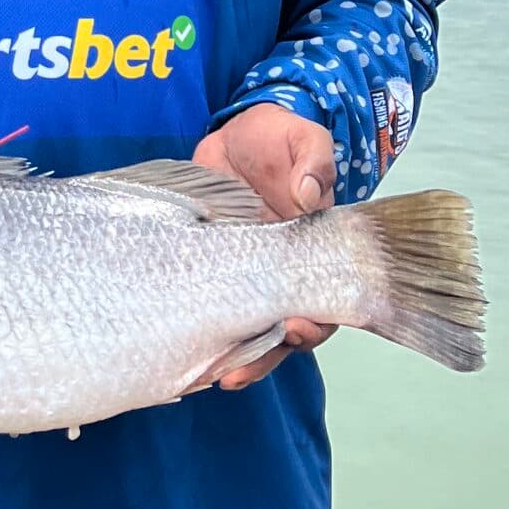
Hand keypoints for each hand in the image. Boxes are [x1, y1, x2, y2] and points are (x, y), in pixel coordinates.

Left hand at [191, 105, 339, 385]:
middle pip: (281, 330)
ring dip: (234, 357)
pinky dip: (202, 332)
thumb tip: (307, 194)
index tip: (294, 326)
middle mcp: (278, 271)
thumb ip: (312, 163)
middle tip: (239, 369)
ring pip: (244, 328)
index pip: (321, 300)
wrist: (239, 133)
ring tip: (214, 375)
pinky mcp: (208, 268)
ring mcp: (241, 274)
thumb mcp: (304, 140)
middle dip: (265, 355)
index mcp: (310, 250)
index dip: (312, 321)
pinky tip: (187, 353)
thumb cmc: (280, 139)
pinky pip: (207, 306)